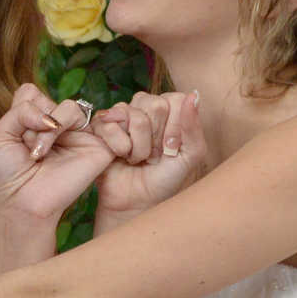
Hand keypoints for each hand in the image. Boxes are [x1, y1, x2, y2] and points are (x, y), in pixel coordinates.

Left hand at [0, 83, 115, 231]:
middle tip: (29, 150)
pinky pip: (101, 122)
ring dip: (51, 128)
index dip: (23, 109)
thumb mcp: (1, 134)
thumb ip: (20, 111)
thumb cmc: (10, 175)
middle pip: (50, 99)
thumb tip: (52, 118)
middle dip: (35, 122)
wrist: (23, 204)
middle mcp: (59, 126)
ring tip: (40, 154)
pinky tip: (64, 152)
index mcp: (36, 121)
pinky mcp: (98, 148)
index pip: (32, 93)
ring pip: (70, 107)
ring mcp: (78, 135)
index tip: (17, 136)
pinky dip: (78, 130)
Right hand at [92, 91, 208, 222]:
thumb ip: (194, 127)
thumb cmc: (165, 180)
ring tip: (137, 158)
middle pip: (155, 104)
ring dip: (138, 145)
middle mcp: (147, 109)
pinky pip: (110, 123)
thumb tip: (194, 95)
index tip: (171, 149)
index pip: (175, 99)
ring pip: (133, 114)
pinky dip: (119, 146)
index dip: (174, 127)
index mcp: (171, 111)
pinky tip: (120, 156)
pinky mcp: (102, 126)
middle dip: (156, 138)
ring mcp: (124, 116)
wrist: (136, 202)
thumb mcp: (190, 156)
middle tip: (154, 155)